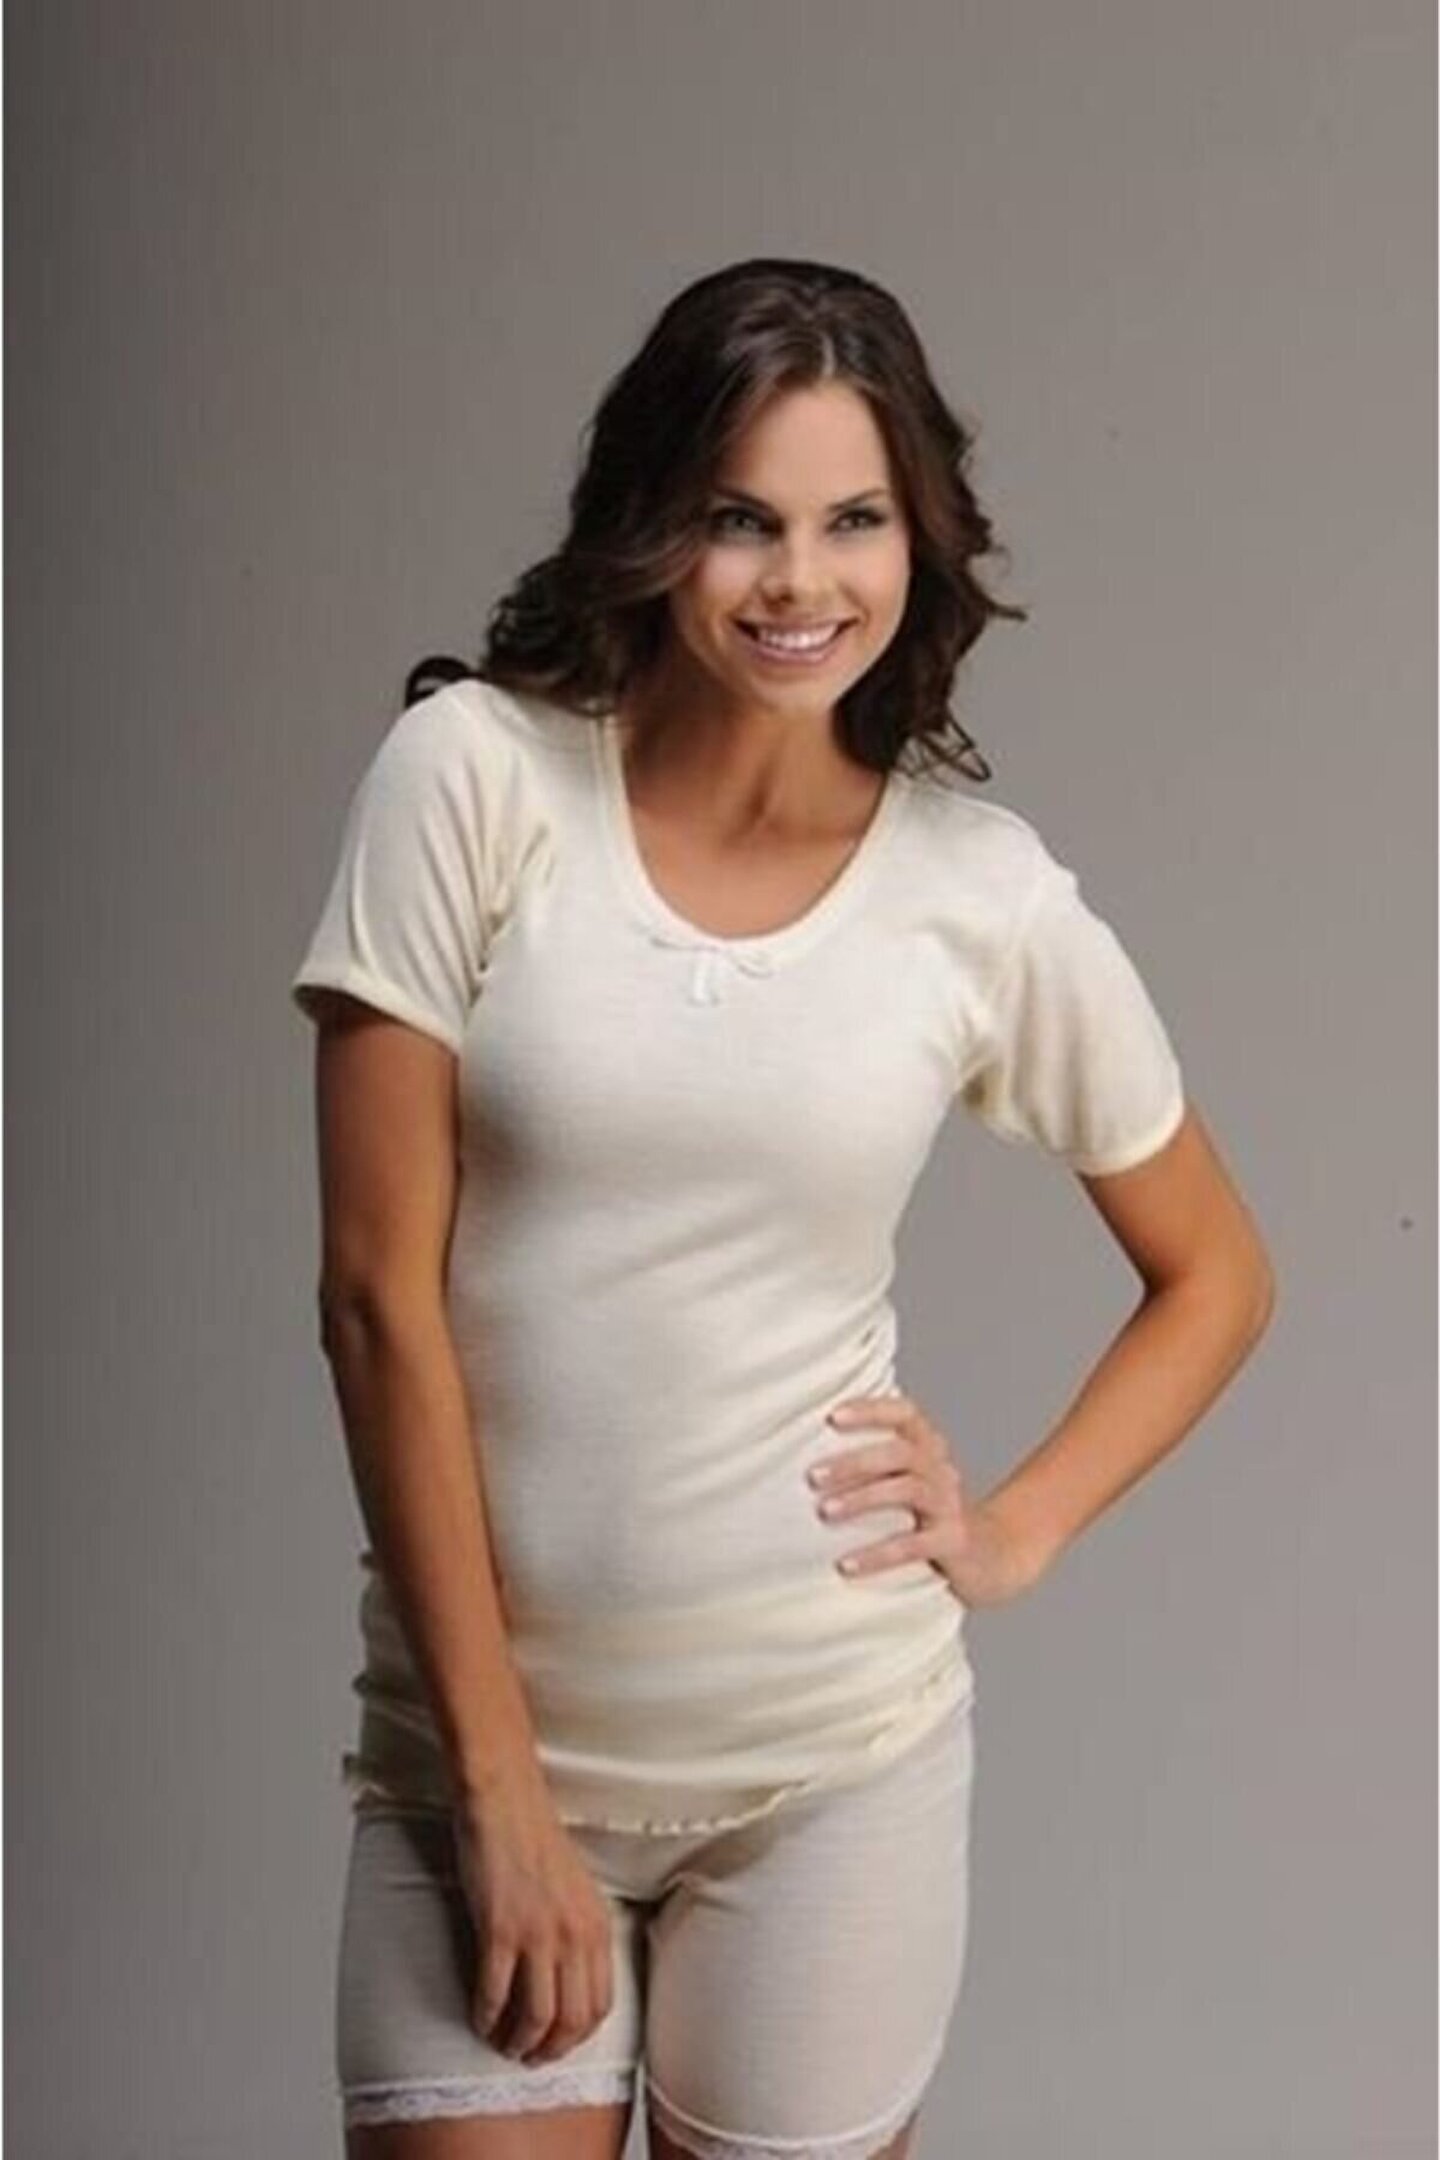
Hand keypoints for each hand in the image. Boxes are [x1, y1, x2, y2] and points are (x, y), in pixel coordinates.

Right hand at [451, 1764, 615, 2065]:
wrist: (505, 1801)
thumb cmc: (534, 1840)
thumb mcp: (576, 1889)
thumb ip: (579, 1932)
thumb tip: (569, 1980)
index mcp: (597, 1925)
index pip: (600, 2004)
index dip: (578, 2036)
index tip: (559, 2045)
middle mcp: (574, 1934)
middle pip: (571, 2020)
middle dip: (549, 2049)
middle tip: (528, 2056)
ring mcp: (538, 1934)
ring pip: (536, 2017)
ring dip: (517, 2042)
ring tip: (502, 2044)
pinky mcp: (500, 1930)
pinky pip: (495, 1994)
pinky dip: (485, 2017)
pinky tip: (478, 2019)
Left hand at [807, 1391, 1049, 1608]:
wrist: (992, 1555)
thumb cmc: (929, 1513)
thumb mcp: (908, 1479)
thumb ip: (873, 1462)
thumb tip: (802, 1455)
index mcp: (928, 1446)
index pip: (905, 1413)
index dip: (872, 1409)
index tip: (832, 1415)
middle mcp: (941, 1468)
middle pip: (901, 1452)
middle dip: (853, 1462)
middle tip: (812, 1477)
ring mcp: (950, 1504)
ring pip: (908, 1490)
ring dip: (862, 1499)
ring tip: (825, 1512)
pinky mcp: (953, 1541)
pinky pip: (914, 1545)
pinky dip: (877, 1554)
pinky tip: (846, 1565)